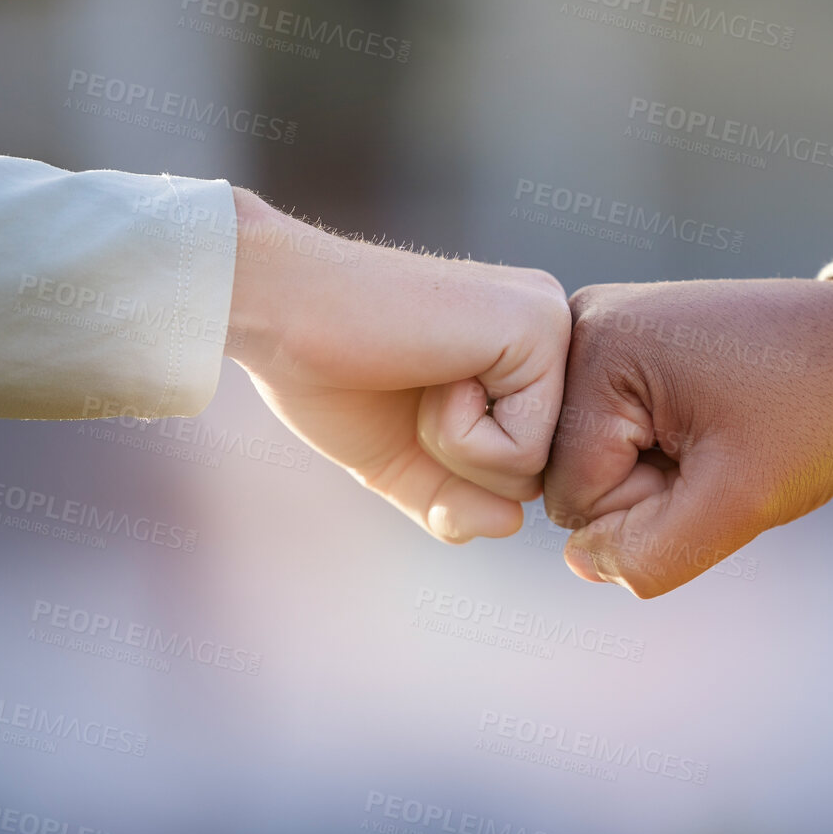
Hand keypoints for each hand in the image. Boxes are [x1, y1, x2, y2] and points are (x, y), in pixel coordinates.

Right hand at [224, 188, 569, 541]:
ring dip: (454, 448)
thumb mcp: (400, 459)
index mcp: (524, 354)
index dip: (450, 468)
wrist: (281, 309)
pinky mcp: (540, 330)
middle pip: (535, 477)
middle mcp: (551, 330)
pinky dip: (458, 435)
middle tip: (410, 386)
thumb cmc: (331, 372)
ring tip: (419, 374)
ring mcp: (551, 324)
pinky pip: (521, 452)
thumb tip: (511, 523)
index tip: (407, 395)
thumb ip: (455, 501)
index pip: (520, 471)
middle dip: (455, 463)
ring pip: (532, 470)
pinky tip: (430, 368)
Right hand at [543, 279, 832, 596]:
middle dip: (645, 491)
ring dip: (653, 472)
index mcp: (598, 350)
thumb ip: (652, 554)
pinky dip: (655, 448)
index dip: (647, 513)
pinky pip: (609, 433)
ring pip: (590, 462)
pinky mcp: (620, 343)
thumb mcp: (740, 499)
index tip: (717, 464)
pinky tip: (702, 424)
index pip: (573, 499)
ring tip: (715, 435)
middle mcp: (580, 328)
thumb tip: (581, 565)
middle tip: (719, 452)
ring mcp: (599, 330)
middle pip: (570, 477)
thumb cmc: (814, 411)